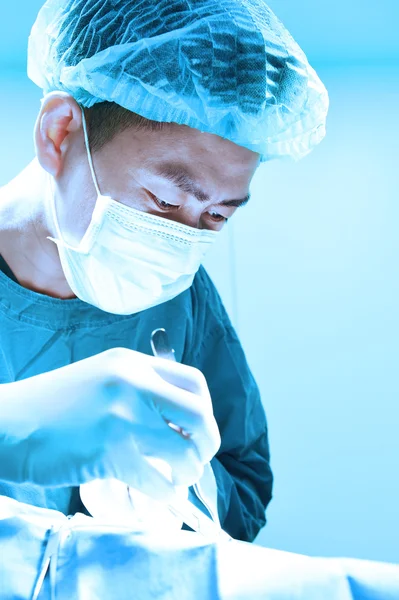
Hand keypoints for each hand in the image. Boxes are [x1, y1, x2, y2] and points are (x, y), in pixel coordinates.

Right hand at [0, 348, 220, 501]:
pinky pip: (157, 481)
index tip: (194, 429)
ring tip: (178, 478)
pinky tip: (159, 492)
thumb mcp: (100, 379)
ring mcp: (122, 418)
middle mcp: (133, 384)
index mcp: (132, 363)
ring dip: (189, 471)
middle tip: (196, 458)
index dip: (204, 410)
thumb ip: (139, 390)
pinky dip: (166, 492)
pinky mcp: (109, 453)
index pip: (194, 383)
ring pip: (185, 450)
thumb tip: (180, 424)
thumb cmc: (51, 407)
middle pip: (199, 414)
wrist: (5, 423)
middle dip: (207, 442)